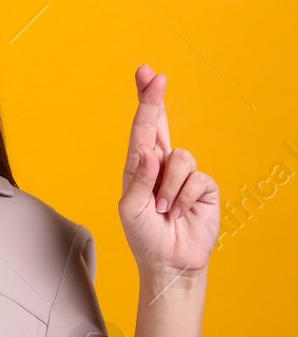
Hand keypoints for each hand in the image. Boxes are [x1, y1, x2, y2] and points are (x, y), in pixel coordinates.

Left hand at [118, 64, 219, 282]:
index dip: (145, 102)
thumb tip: (149, 151)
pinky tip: (178, 213)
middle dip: (155, 100)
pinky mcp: (204, 187)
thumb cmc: (144, 236)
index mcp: (139, 167)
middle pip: (160, 125)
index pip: (141, 129)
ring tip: (162, 209)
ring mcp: (183, 175)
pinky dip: (183, 198)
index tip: (147, 76)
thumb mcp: (131, 208)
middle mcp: (161, 165)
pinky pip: (196, 179)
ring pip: (180, 158)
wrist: (170, 261)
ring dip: (167, 188)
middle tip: (154, 76)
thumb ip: (139, 179)